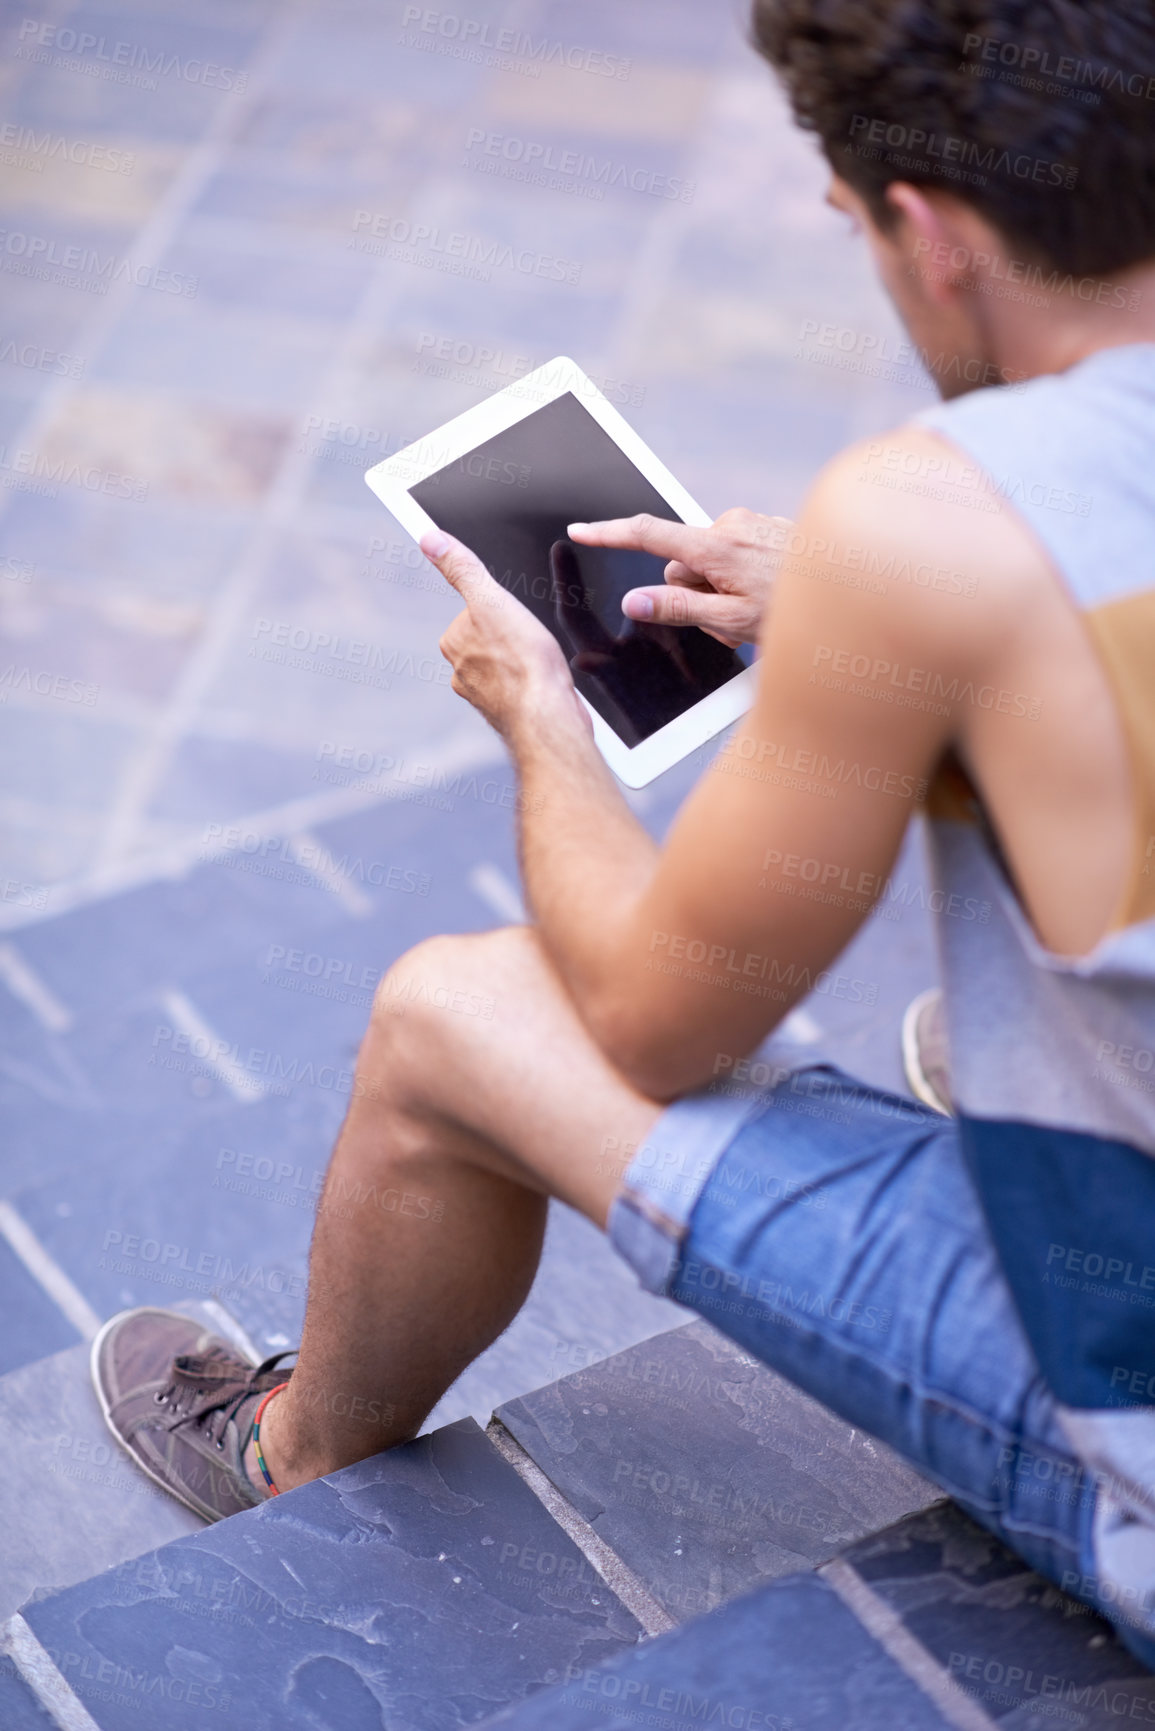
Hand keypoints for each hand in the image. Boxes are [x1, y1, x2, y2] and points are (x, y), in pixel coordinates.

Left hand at [422, 530, 586, 741]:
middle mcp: (462, 672)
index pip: (477, 611)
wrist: (548, 718)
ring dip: (524, 661)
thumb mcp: (492, 600)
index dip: (503, 610)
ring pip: (507, 665)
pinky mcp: (508, 712)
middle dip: (513, 636)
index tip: (518, 622)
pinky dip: (533, 683)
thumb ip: (462, 570)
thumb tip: (430, 540)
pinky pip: (521, 688)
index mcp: (454, 642)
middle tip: (532, 641)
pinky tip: (545, 683)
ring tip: (540, 664)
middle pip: (492, 637)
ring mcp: (484, 695)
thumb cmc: (524, 663)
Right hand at [568, 508, 793, 646]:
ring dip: (718, 593)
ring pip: (708, 564)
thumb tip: (636, 601)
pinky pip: (734, 557)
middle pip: (681, 565)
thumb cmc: (797, 610)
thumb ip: (679, 609)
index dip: (608, 533)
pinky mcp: (766, 528)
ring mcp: (751, 524)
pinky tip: (766, 598)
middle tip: (727, 625)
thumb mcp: (732, 621)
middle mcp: (731, 526)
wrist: (853, 592)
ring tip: (754, 617)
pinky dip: (738, 581)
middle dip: (692, 595)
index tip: (580, 530)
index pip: (647, 534)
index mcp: (716, 547)